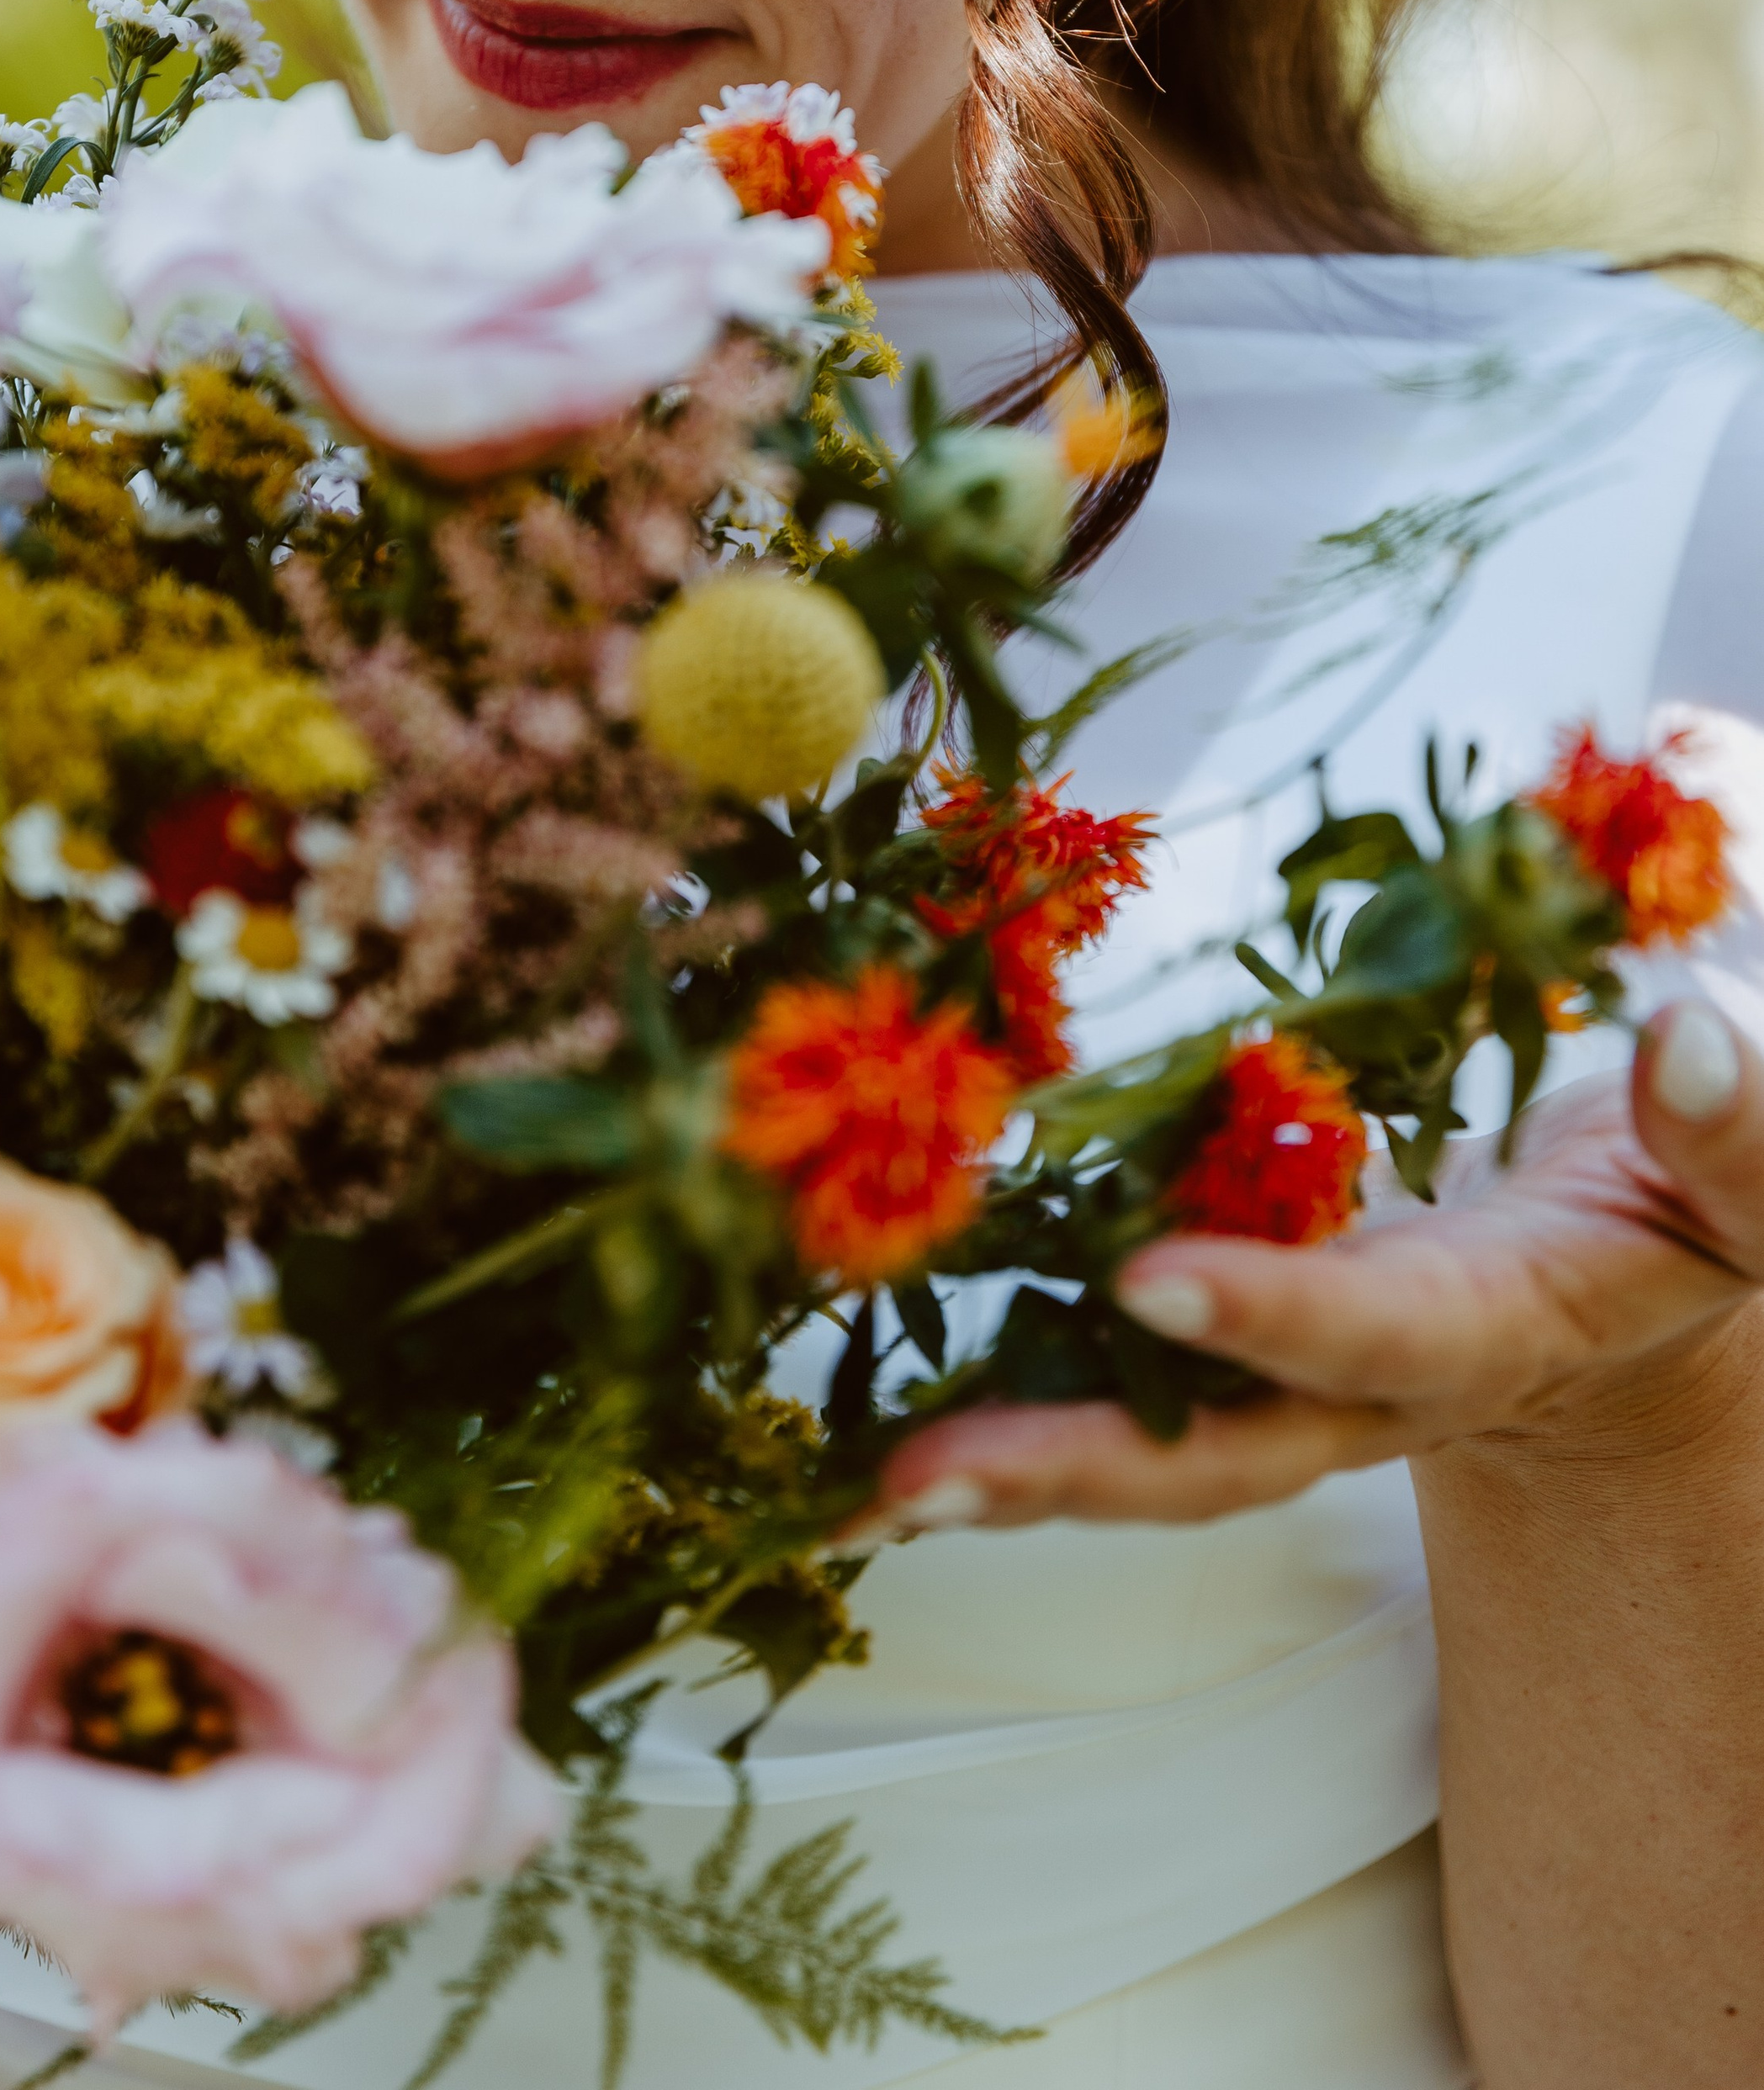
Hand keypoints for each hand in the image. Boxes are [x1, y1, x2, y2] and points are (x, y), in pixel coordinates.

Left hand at [866, 1000, 1763, 1534]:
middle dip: (1073, 1470)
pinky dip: (1000, 1386)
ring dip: (1003, 1458)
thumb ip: (1740, 1138)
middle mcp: (1376, 1382)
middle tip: (915, 1481)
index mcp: (1502, 1330)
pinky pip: (1113, 1372)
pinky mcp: (1234, 1341)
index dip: (1278, 1315)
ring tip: (856, 1485)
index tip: (1154, 1279)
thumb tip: (1686, 1044)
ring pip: (1144, 1436)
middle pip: (1219, 1452)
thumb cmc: (1689, 1207)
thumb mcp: (1746, 1186)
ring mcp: (1294, 1375)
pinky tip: (880, 1397)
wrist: (1635, 1289)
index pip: (1383, 1333)